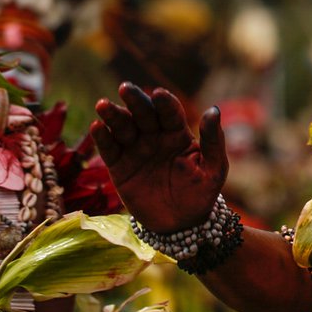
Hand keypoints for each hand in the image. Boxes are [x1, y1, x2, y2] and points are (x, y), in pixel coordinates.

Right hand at [91, 83, 227, 232]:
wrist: (182, 224)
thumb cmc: (201, 192)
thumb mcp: (214, 168)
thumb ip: (214, 140)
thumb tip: (214, 109)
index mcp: (179, 134)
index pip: (171, 113)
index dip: (165, 103)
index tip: (159, 94)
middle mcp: (155, 137)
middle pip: (144, 114)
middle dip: (135, 101)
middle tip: (125, 88)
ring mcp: (136, 150)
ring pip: (123, 128)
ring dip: (113, 115)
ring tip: (103, 105)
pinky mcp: (119, 167)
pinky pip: (110, 150)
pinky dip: (102, 138)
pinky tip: (97, 127)